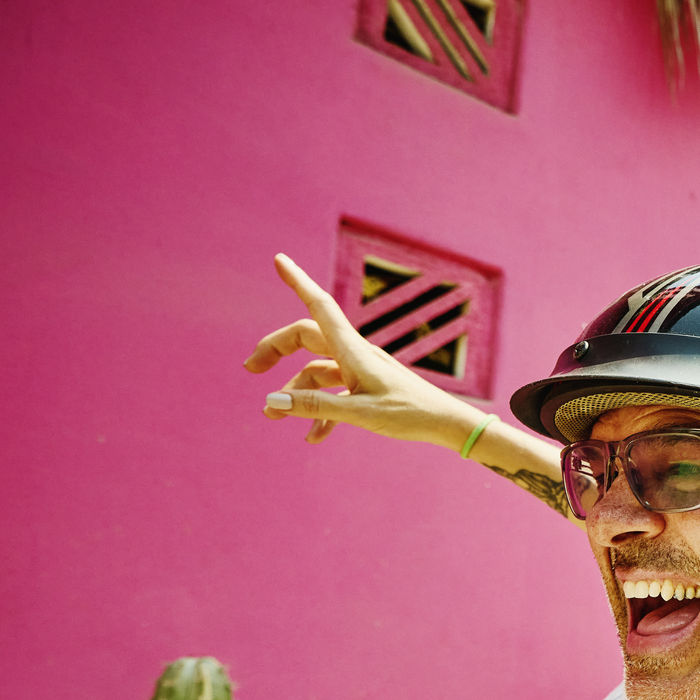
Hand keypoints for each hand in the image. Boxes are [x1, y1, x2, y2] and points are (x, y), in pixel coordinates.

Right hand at [244, 254, 485, 448]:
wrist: (450, 425)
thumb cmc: (412, 415)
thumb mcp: (360, 413)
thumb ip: (315, 406)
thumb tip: (272, 400)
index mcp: (353, 350)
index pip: (319, 306)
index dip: (298, 282)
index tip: (280, 260)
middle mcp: (354, 354)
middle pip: (305, 337)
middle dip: (276, 349)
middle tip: (250, 370)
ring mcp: (360, 371)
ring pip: (316, 371)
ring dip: (294, 392)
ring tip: (274, 418)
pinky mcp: (368, 389)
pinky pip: (335, 395)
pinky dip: (320, 413)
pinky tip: (313, 439)